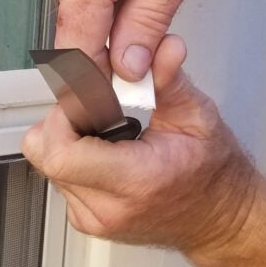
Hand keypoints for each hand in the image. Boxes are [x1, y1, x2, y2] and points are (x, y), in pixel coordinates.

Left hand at [22, 35, 255, 257]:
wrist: (219, 219)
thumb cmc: (213, 173)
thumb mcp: (198, 116)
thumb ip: (170, 80)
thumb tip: (164, 47)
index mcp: (135, 181)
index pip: (60, 150)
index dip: (64, 114)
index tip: (86, 95)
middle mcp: (108, 208)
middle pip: (45, 154)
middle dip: (63, 120)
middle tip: (98, 109)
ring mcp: (92, 218)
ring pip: (46, 163)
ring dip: (69, 138)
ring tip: (110, 132)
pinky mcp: (84, 218)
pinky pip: (58, 177)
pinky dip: (74, 157)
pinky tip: (107, 151)